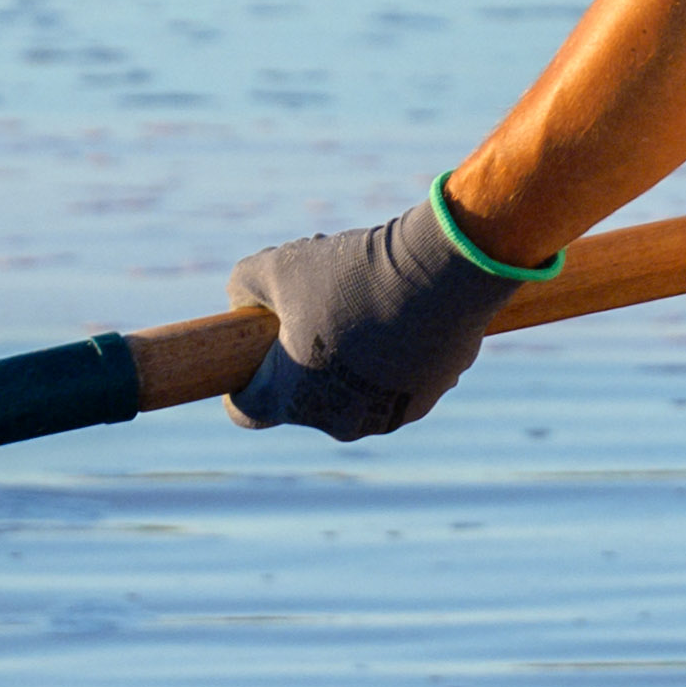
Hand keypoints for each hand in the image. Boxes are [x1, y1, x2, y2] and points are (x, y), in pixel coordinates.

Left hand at [228, 205, 508, 438]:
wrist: (442, 274)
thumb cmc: (353, 273)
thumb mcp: (280, 264)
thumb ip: (244, 285)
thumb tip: (242, 301)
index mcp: (291, 399)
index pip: (245, 410)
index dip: (242, 381)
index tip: (253, 354)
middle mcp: (335, 422)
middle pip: (302, 398)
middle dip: (303, 361)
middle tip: (317, 313)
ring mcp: (381, 417)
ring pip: (349, 392)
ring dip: (347, 361)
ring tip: (363, 310)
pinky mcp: (421, 404)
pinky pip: (390, 388)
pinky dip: (387, 364)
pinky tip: (399, 321)